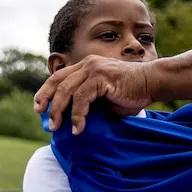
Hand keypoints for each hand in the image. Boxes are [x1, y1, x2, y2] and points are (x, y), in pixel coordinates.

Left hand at [34, 55, 154, 133]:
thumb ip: (90, 103)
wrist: (153, 83)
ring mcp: (94, 69)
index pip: (58, 77)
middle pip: (57, 82)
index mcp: (86, 66)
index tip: (39, 107)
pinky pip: (82, 98)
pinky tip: (79, 127)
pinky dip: (78, 115)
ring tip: (58, 128)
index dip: (45, 92)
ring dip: (59, 111)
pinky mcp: (102, 77)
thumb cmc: (132, 93)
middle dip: (47, 102)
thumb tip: (72, 120)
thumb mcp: (105, 99)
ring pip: (66, 90)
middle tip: (45, 120)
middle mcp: (87, 64)